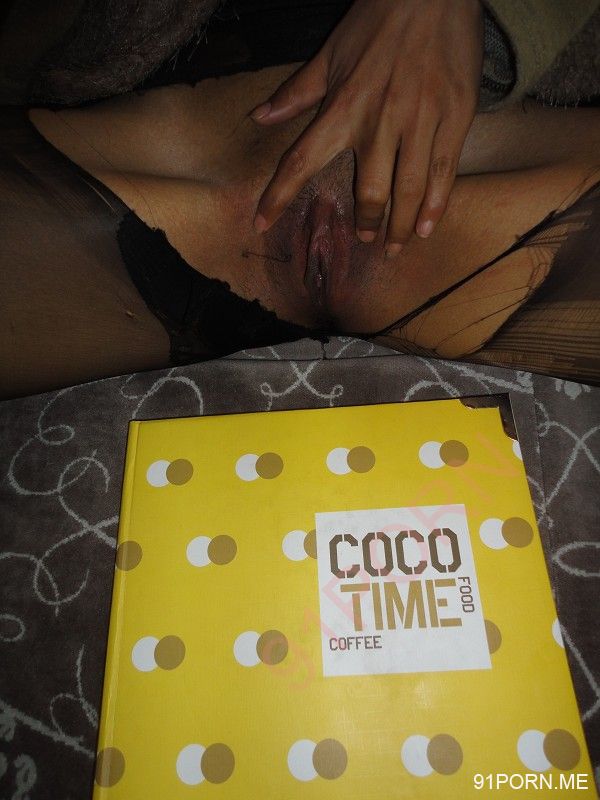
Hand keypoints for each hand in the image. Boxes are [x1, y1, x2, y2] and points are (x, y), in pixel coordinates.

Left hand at [251, 0, 482, 256]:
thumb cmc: (377, 20)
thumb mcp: (330, 54)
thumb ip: (296, 93)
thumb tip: (259, 117)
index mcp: (342, 108)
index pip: (300, 162)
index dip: (278, 196)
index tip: (260, 223)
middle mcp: (379, 121)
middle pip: (368, 191)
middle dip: (365, 222)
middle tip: (364, 238)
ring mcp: (420, 122)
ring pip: (408, 190)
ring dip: (400, 225)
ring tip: (395, 245)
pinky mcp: (454, 118)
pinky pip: (443, 172)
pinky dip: (436, 205)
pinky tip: (428, 228)